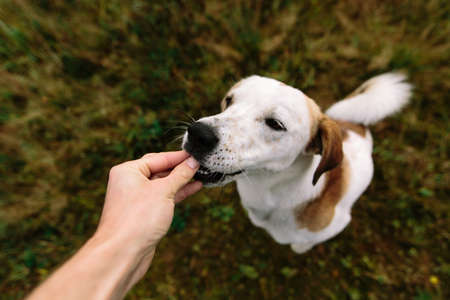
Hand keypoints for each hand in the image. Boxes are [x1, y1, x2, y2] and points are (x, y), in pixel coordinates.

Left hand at [94, 151, 201, 282]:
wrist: (123, 253)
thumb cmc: (137, 219)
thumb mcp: (163, 191)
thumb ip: (180, 175)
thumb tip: (193, 161)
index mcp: (128, 171)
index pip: (158, 158)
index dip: (179, 156)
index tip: (197, 153)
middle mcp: (130, 182)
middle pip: (160, 170)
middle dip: (180, 168)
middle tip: (201, 163)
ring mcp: (137, 199)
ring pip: (163, 185)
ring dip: (181, 181)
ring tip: (202, 175)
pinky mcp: (144, 213)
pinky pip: (163, 198)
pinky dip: (178, 193)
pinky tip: (193, 188)